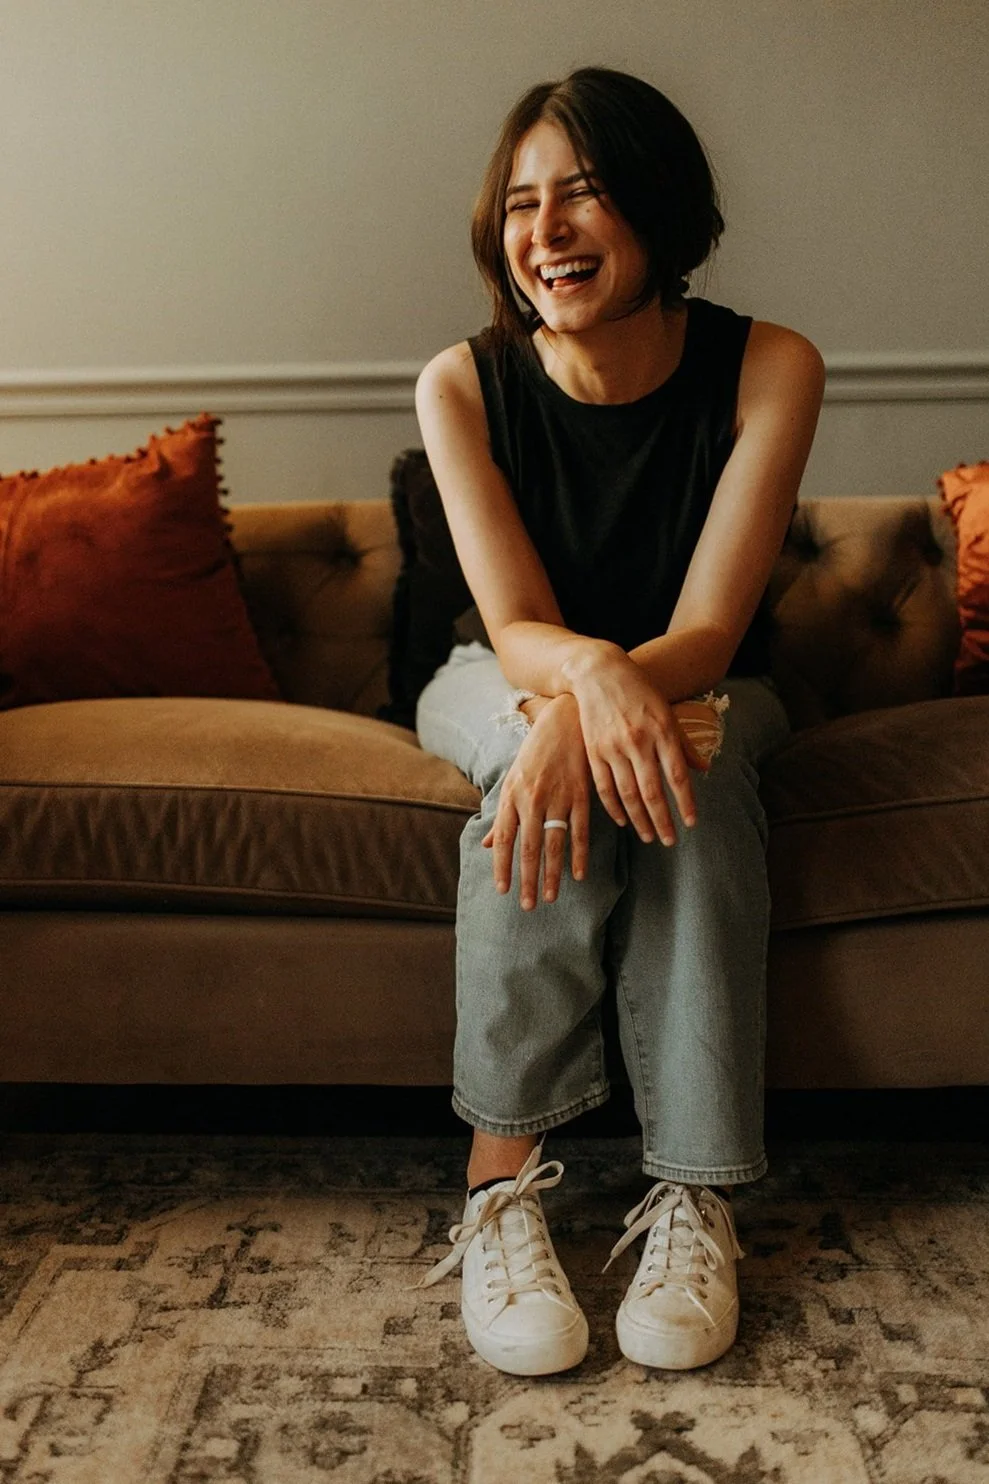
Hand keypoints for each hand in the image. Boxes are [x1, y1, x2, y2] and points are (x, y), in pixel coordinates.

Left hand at [481, 693, 589, 909]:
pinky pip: (580, 831)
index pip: (504, 839)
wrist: (567, 718)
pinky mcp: (582, 794)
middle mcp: (533, 798)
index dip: (503, 866)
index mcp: (512, 794)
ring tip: (550, 897)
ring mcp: (559, 797)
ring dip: (551, 874)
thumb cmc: (537, 750)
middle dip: (527, 879)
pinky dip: (579, 855)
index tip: (503, 891)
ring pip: (554, 844)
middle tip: (527, 906)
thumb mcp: (513, 777)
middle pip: (528, 847)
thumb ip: (503, 813)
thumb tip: (488, 843)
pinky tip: (578, 875)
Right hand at [567, 643, 709, 845]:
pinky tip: (623, 820)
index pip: (677, 776)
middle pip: (652, 791)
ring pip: (628, 794)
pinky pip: (604, 787)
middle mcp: (638, 741)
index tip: (691, 823)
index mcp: (662, 731)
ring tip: (649, 836)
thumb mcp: (667, 712)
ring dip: (640, 820)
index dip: (685, 803)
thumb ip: (684, 744)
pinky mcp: (594, 751)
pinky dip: (614, 807)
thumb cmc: (639, 692)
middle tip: (671, 841)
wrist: (599, 673)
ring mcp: (613, 747)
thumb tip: (704, 769)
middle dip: (663, 821)